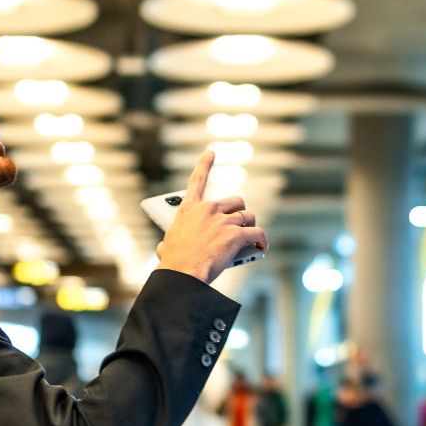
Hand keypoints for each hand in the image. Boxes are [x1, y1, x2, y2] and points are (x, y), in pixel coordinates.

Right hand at [157, 151, 267, 282]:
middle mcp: (208, 209)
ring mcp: (223, 221)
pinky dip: (262, 241)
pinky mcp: (235, 235)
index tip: (211, 152)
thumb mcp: (166, 244)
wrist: (182, 273)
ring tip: (251, 237)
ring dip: (251, 225)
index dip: (205, 164)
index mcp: (189, 209)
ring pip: (248, 216)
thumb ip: (168, 240)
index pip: (197, 180)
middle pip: (234, 201)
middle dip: (239, 211)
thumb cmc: (173, 262)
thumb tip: (163, 248)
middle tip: (239, 223)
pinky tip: (262, 248)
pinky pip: (257, 234)